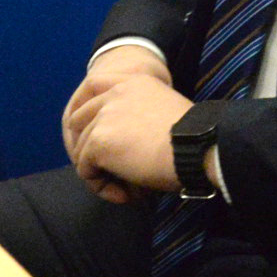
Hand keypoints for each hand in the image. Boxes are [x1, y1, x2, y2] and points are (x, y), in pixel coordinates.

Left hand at [63, 63, 192, 201]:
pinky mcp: (98, 142)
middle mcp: (115, 93)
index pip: (94, 85)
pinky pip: (85, 170)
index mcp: (134, 81)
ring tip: (125, 189)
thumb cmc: (194, 139)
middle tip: (112, 171)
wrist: (198, 149)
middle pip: (79, 119)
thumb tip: (126, 140)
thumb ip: (141, 113)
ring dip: (99, 172)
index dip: (86, 108)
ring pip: (82, 150)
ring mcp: (104, 117)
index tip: (92, 133)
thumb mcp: (166, 110)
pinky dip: (101, 186)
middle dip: (88, 147)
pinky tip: (124, 194)